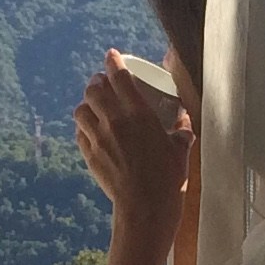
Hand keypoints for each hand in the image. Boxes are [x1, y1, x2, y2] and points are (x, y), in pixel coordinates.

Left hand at [76, 54, 191, 264]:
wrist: (145, 208)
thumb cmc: (168, 179)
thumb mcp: (180, 151)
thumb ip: (182, 132)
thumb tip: (185, 123)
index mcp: (139, 114)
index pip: (120, 77)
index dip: (114, 62)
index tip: (111, 56)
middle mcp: (115, 121)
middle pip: (94, 89)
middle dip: (96, 82)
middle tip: (101, 83)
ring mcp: (99, 139)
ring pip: (81, 110)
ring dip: (86, 104)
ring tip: (92, 106)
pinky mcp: (90, 156)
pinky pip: (79, 134)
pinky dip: (83, 128)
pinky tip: (90, 131)